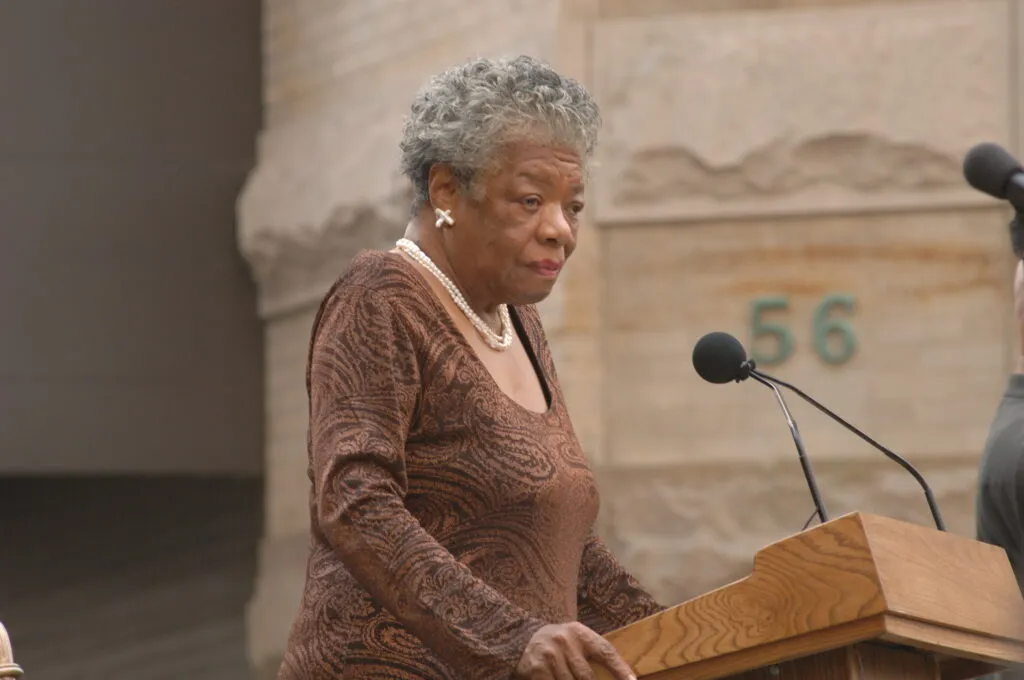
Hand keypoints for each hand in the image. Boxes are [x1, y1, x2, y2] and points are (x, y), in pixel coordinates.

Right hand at [514, 622, 636, 679]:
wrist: (520, 638)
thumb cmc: (558, 644)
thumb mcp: (575, 640)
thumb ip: (592, 654)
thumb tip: (623, 676)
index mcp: (579, 633)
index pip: (605, 651)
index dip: (620, 668)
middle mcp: (564, 641)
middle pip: (587, 677)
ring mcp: (549, 657)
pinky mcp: (537, 670)